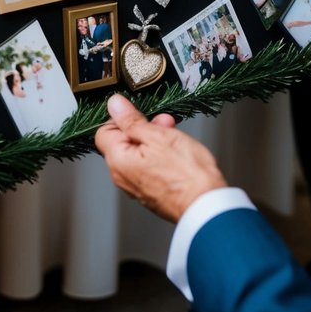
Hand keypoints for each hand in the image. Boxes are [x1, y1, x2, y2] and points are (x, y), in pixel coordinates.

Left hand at [95, 94, 226, 222]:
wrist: (207, 206)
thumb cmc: (186, 174)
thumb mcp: (157, 135)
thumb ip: (131, 120)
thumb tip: (114, 105)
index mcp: (118, 162)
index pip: (103, 131)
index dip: (120, 118)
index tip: (138, 113)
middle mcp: (123, 177)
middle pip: (123, 142)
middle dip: (142, 127)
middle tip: (162, 123)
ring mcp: (138, 187)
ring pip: (138, 154)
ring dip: (154, 140)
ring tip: (174, 136)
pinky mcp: (152, 193)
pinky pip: (148, 167)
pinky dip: (159, 155)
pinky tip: (176, 151)